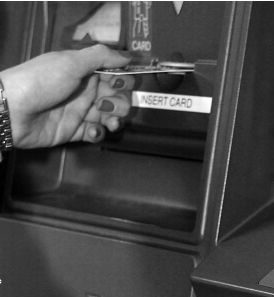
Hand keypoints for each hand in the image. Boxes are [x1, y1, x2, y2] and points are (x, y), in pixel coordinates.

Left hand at [0, 44, 133, 147]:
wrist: (14, 110)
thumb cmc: (42, 81)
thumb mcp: (71, 62)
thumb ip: (101, 57)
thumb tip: (128, 55)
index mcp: (83, 71)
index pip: (113, 74)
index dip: (124, 79)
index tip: (125, 84)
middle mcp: (84, 90)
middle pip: (115, 96)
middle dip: (121, 102)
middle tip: (114, 106)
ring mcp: (79, 112)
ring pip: (108, 116)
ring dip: (115, 118)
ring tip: (111, 122)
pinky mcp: (74, 132)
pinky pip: (94, 133)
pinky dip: (99, 132)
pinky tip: (94, 130)